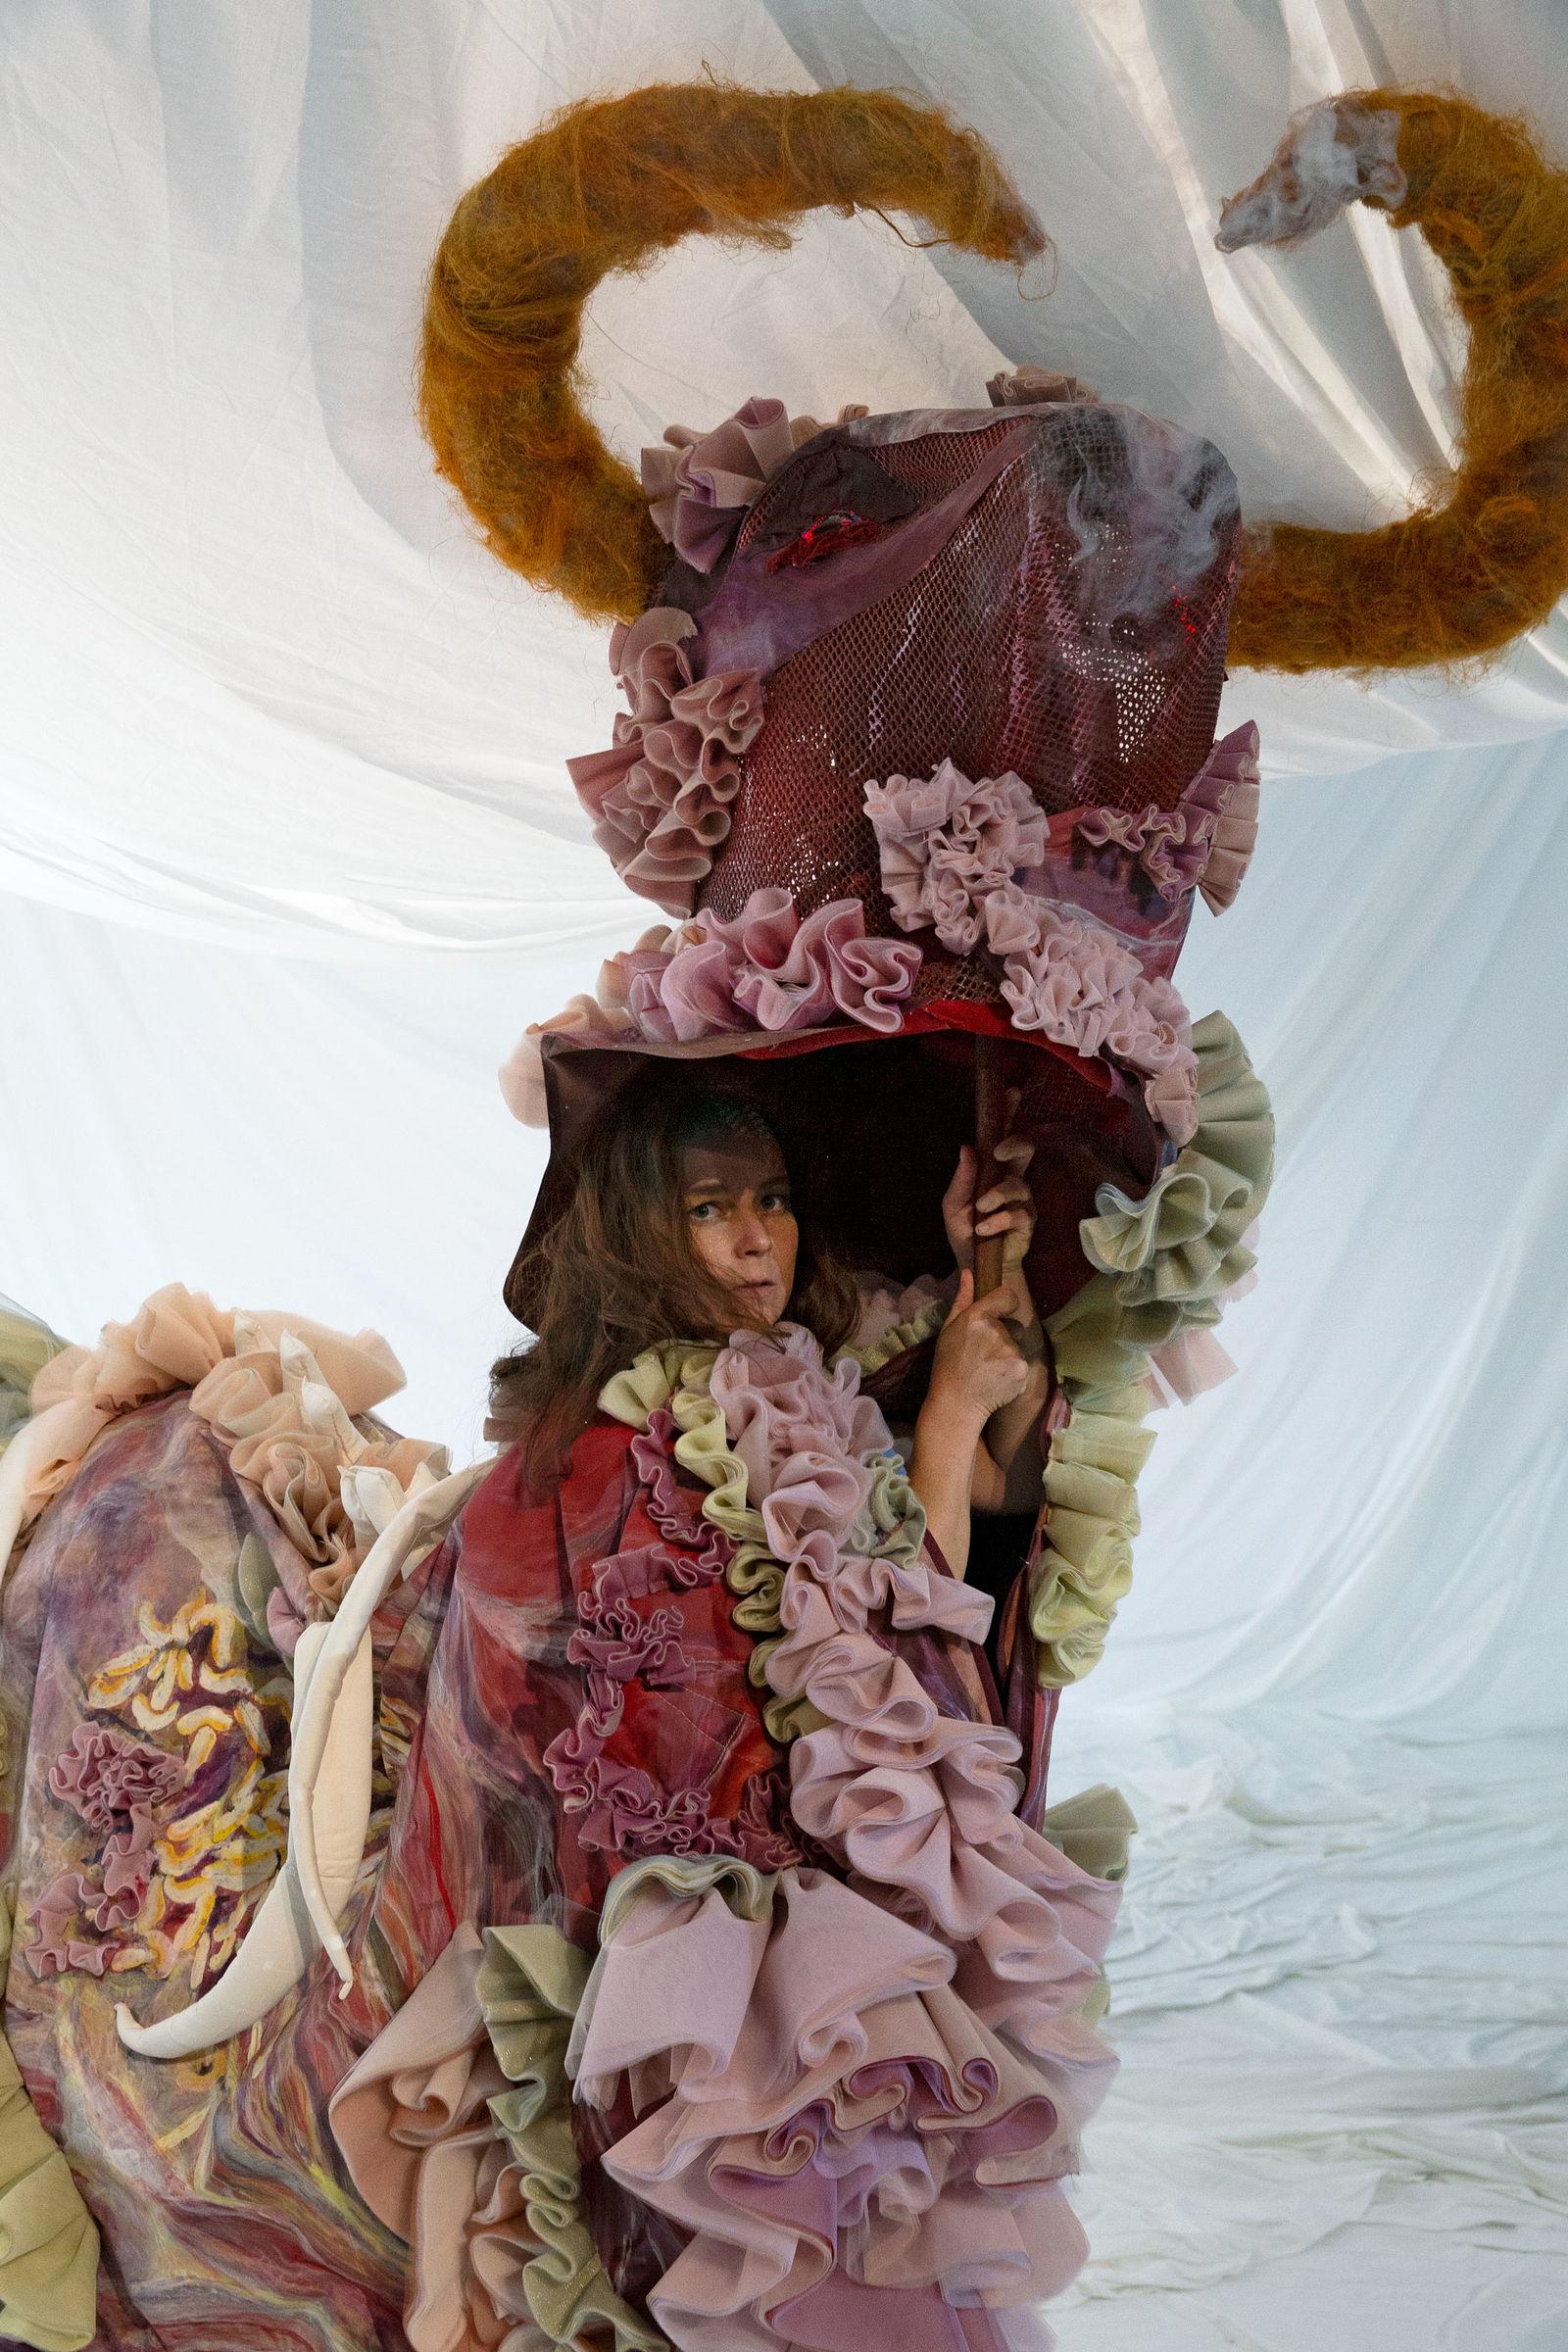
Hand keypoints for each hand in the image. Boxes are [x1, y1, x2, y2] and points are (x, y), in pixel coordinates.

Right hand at [926, 1270, 1030, 1427]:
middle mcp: (997, 1332)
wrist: (956, 1404)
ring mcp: (1012, 1353)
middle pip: (1012, 1327)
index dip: (1005, 1304)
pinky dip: (1013, 1372)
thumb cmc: (947, 1365)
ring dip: (1006, 1356)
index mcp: (978, 1318)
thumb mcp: (948, 1330)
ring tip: (988, 1371)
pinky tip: (996, 1381)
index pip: (1008, 1296)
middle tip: (982, 1355)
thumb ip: (962, 1300)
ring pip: (1016, 1347)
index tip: (999, 1314)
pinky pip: (1022, 1365)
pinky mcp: (1023, 1371)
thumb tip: (968, 1273)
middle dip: (1002, 1337)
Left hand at [942, 1117, 1035, 1279]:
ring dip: (995, 1196)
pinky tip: (985, 1230)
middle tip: (998, 1152)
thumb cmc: (964, 1231)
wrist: (974, 1266)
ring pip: (1019, 1184)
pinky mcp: (1028, 1221)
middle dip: (1015, 1144)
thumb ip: (962, 1179)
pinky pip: (1019, 1212)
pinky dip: (998, 1219)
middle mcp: (1011, 1180)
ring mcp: (1023, 1200)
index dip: (1009, 1114)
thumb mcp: (953, 1205)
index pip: (1003, 1136)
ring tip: (979, 1212)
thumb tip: (967, 1147)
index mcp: (992, 1171)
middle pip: (1026, 1150)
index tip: (1011, 1093)